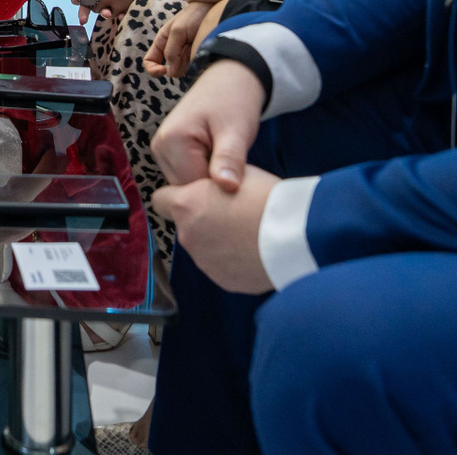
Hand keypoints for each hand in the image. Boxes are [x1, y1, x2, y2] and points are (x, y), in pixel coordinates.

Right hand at [145, 0, 212, 77]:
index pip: (149, 61)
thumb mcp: (178, 30)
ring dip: (189, 63)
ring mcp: (186, 55)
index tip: (164, 71)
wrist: (213, 9)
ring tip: (197, 46)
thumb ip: (171, 50)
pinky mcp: (197, 57)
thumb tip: (169, 72)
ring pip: (183, 71)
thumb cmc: (194, 15)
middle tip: (189, 49)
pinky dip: (198, 63)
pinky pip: (194, 68)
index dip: (153, 69)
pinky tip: (203, 50)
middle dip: (178, 65)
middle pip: (170, 69)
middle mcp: (172, 50)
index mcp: (162, 42)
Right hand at [151, 60, 264, 188]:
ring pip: (186, 185)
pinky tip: (219, 163)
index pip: (191, 187)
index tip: (239, 178)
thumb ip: (229, 159)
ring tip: (228, 163)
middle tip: (237, 169)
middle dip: (212, 186)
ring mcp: (161, 150)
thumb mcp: (236, 130)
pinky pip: (187, 176)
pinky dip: (204, 175)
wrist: (229, 82)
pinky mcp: (169, 153)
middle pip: (186, 188)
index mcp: (171, 141)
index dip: (218, 189)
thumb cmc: (234, 102)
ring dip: (209, 181)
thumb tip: (227, 187)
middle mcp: (159, 147)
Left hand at [152, 165, 280, 294]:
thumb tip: (212, 185)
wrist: (296, 236)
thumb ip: (214, 182)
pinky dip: (233, 261)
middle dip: (203, 221)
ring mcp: (204, 262)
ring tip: (249, 234)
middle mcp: (188, 236)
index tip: (197, 196)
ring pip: (203, 248)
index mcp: (186, 206)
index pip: (160, 200)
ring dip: (218, 242)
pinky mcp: (223, 281)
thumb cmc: (268, 198)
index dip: (177, 197)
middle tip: (233, 214)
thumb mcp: (236, 175)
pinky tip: (255, 252)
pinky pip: (222, 267)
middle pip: (186, 226)